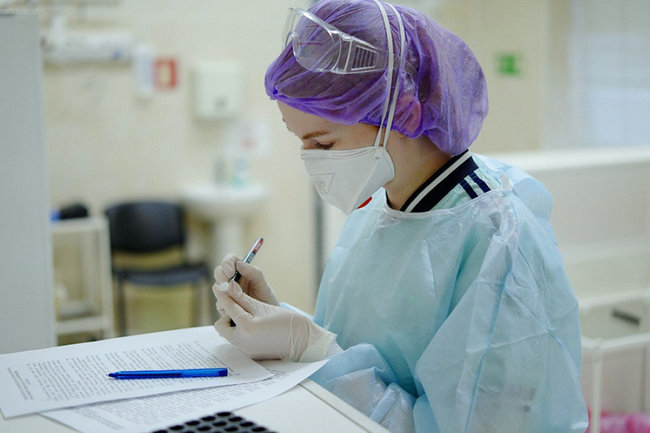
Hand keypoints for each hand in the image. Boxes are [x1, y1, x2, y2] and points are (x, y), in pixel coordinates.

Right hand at [213, 253, 278, 305]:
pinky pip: (219, 303)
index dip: (227, 263)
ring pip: (217, 288)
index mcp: (241, 271)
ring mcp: (226, 292)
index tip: (231, 271)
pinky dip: (226, 305)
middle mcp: (231, 280)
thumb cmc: (266, 299)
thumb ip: (254, 273)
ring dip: (224, 292)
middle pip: (219, 272)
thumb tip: (239, 263)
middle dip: (222, 277)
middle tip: (228, 284)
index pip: (230, 260)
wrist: (267, 319)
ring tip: (236, 299)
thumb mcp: (264, 286)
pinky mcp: (224, 305)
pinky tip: (235, 309)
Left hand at [213, 281, 335, 361]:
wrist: (305, 343)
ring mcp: (246, 350)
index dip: (223, 294)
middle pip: (222, 325)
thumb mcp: (263, 307)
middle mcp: (243, 342)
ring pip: (230, 333)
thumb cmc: (288, 323)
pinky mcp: (251, 353)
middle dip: (227, 314)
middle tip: (239, 305)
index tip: (219, 285)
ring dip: (233, 322)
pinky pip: (238, 339)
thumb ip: (243, 298)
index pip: (228, 307)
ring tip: (247, 314)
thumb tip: (229, 287)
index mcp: (247, 328)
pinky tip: (253, 324)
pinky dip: (241, 330)